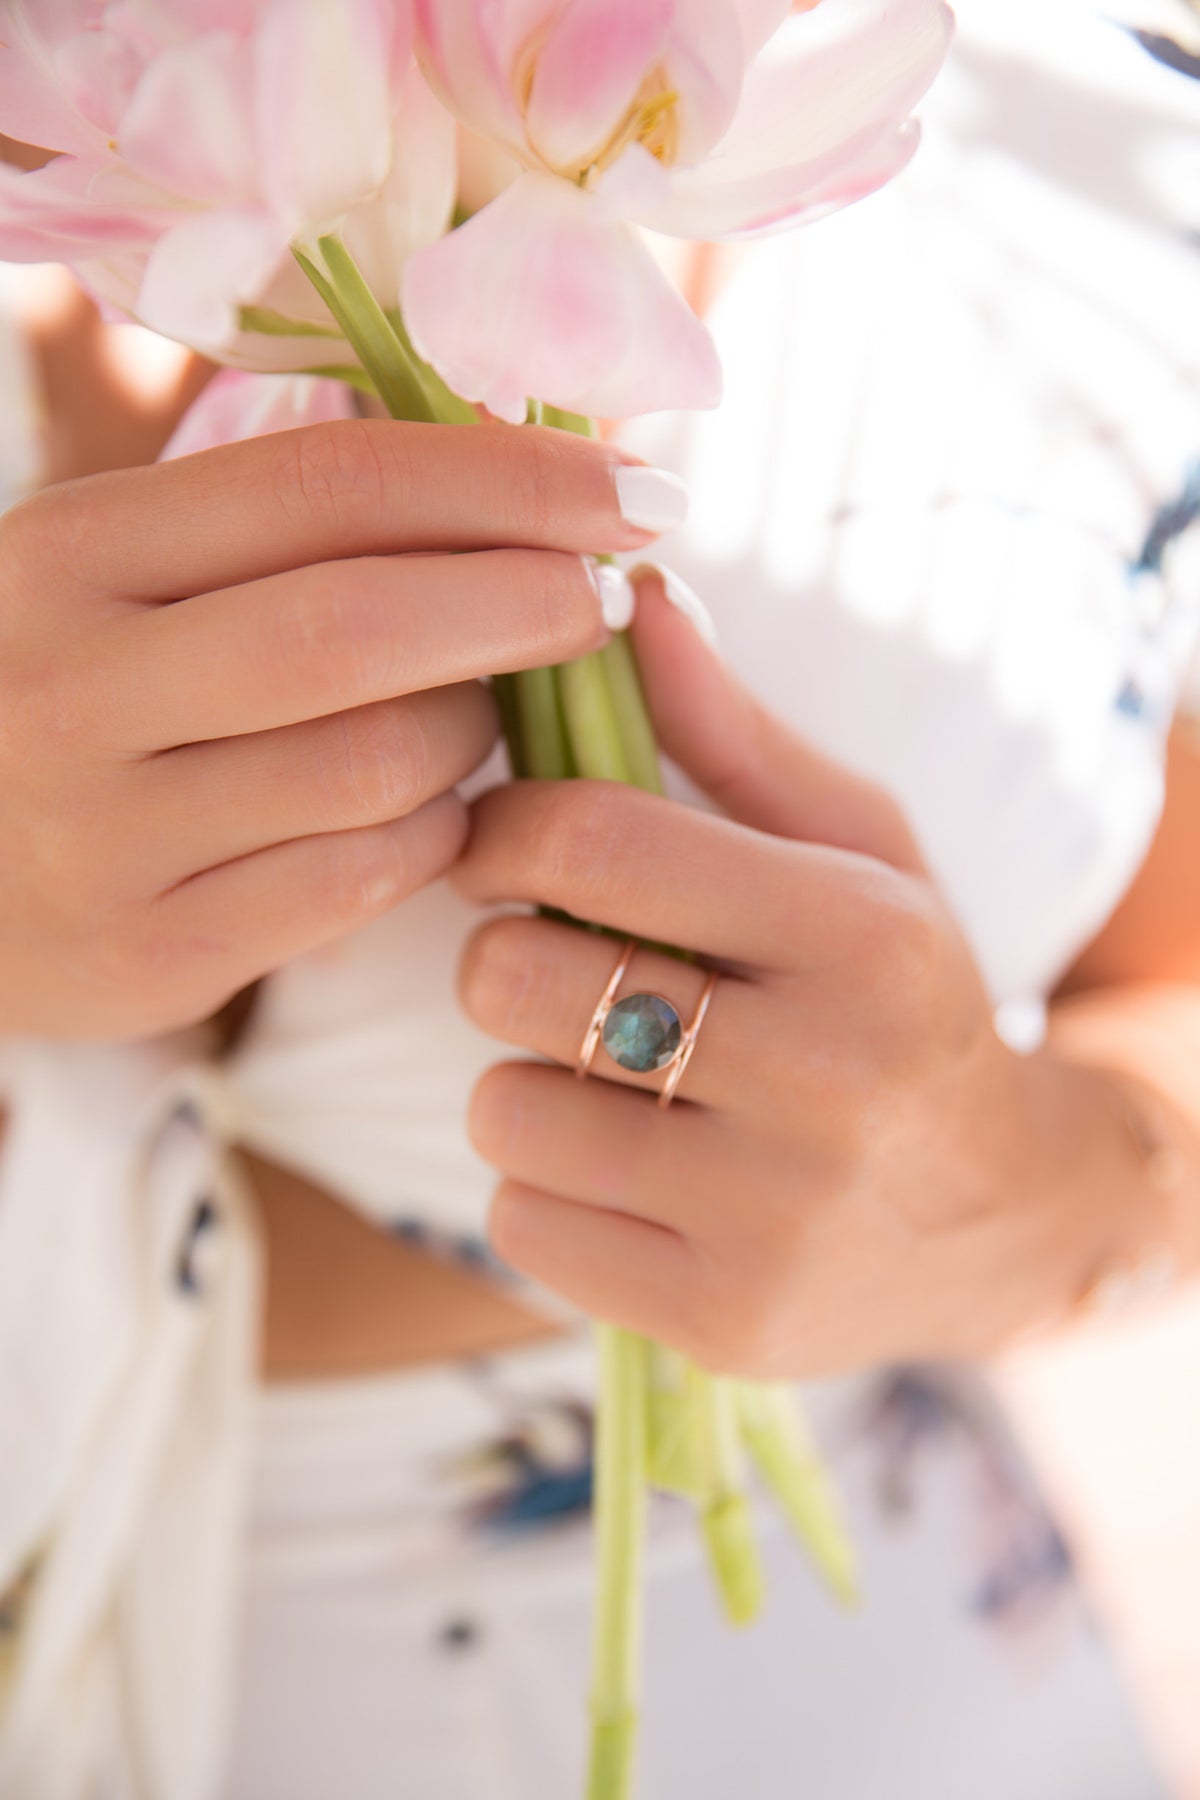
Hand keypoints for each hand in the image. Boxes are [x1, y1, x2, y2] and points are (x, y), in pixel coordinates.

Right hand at [0, 420, 668, 1038]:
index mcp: (74, 551)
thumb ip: (278, 524)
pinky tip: (428, 813)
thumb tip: (514, 463)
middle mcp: (72, 687)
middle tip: (608, 599)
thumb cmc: (61, 691)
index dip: (506, 479)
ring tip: (477, 715)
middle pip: (360, 626)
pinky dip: (431, 836)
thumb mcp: (120, 574)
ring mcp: (105, 835)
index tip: (631, 489)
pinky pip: (359, 880)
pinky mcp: (150, 954)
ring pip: (378, 766)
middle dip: (522, 603)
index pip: (330, 482)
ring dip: (474, 733)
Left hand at [455, 574, 1144, 1375]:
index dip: (503, 828)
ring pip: (505, 1111)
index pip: (595, 843)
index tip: (499, 844)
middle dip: (504, 958)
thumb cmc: (904, 1001)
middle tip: (557, 966)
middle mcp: (828, 1081)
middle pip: (519, 979)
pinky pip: (522, 1226)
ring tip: (607, 1078)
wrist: (1003, 1213)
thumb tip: (631, 596)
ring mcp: (775, 1219)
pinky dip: (542, 1189)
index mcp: (860, 937)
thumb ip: (735, 735)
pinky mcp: (724, 1321)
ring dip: (522, 1079)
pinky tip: (625, 1170)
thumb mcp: (859, 853)